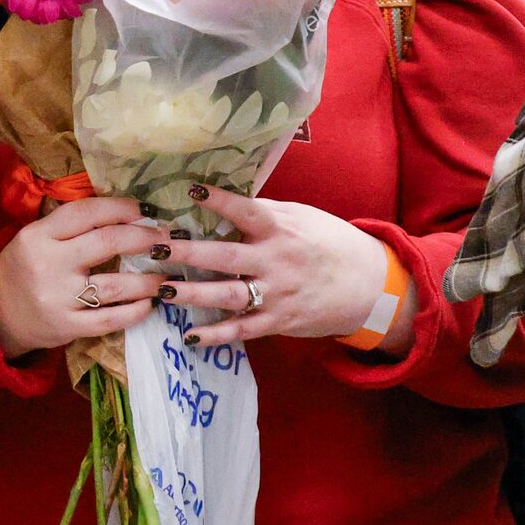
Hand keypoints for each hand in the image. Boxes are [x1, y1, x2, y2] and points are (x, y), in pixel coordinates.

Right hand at [0, 197, 167, 358]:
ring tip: (166, 275)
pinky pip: (110, 319)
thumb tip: (125, 212)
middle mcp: (48, 264)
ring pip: (115, 285)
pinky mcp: (67, 327)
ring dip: (148, 280)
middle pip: (107, 243)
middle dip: (145, 238)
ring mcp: (59, 299)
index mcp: (39, 235)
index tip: (147, 211)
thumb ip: (71, 226)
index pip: (87, 213)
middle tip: (167, 239)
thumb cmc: (24, 268)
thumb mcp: (35, 237)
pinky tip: (149, 304)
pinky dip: (135, 311)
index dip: (122, 208)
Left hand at [158, 186, 410, 351]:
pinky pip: (242, 330)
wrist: (369, 285)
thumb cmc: (330, 243)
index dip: (220, 200)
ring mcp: (276, 294)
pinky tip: (189, 335)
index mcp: (281, 229)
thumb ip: (265, 212)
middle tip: (154, 247)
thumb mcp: (302, 218)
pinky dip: (216, 335)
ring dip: (191, 293)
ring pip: (227, 295)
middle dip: (187, 252)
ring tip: (161, 289)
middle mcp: (276, 261)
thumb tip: (226, 197)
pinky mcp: (278, 321)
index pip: (246, 211)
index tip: (190, 189)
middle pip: (224, 256)